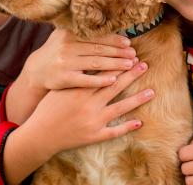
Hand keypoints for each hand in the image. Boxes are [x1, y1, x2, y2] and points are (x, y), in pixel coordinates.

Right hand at [23, 28, 136, 90]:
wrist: (36, 71)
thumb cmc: (56, 51)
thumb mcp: (63, 36)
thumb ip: (79, 29)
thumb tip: (104, 18)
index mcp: (68, 34)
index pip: (96, 36)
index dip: (113, 39)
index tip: (128, 42)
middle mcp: (66, 47)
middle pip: (98, 49)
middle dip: (118, 52)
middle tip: (133, 54)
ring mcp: (65, 63)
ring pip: (95, 63)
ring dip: (115, 64)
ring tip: (129, 65)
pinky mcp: (64, 79)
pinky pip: (86, 80)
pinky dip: (101, 79)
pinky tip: (113, 80)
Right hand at [25, 61, 152, 155]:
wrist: (40, 134)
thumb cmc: (47, 108)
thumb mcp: (60, 88)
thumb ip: (75, 76)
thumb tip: (87, 59)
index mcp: (80, 90)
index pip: (104, 73)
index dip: (118, 64)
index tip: (130, 56)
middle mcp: (89, 104)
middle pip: (115, 86)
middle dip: (131, 75)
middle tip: (144, 65)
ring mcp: (94, 121)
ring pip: (120, 108)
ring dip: (137, 99)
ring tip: (151, 92)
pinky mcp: (94, 136)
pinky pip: (114, 131)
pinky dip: (127, 127)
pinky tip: (139, 122)